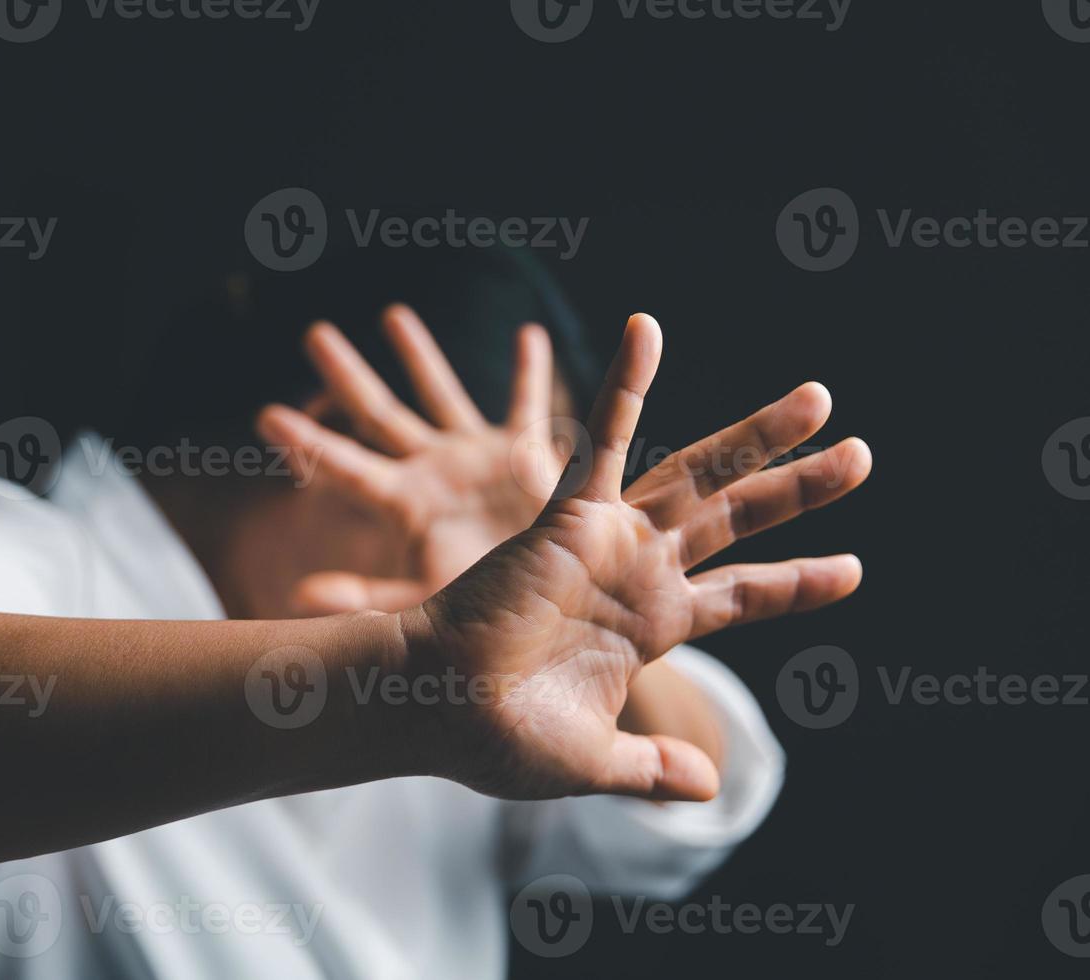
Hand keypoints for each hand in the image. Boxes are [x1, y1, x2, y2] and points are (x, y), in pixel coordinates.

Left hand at [256, 304, 565, 614]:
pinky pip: (527, 403)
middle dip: (347, 375)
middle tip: (314, 334)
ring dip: (419, 355)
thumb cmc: (482, 611)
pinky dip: (530, 370)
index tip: (265, 416)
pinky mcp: (525, 454)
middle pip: (379, 413)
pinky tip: (528, 333)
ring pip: (443, 393)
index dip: (308, 443)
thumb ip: (364, 599)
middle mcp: (432, 470)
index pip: (345, 466)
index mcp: (404, 503)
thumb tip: (297, 596)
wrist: (550, 607)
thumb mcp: (423, 599)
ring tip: (392, 316)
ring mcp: (475, 457)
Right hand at [402, 314, 871, 802]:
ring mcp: (610, 540)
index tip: (853, 568)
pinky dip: (626, 386)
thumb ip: (651, 768)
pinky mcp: (569, 516)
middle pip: (738, 521)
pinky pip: (601, 440)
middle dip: (799, 487)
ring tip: (819, 398)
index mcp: (653, 628)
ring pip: (698, 475)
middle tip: (862, 455)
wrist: (437, 710)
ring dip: (756, 436)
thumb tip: (710, 789)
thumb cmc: (499, 739)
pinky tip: (647, 329)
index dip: (798, 582)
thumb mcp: (594, 761)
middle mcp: (640, 573)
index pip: (743, 597)